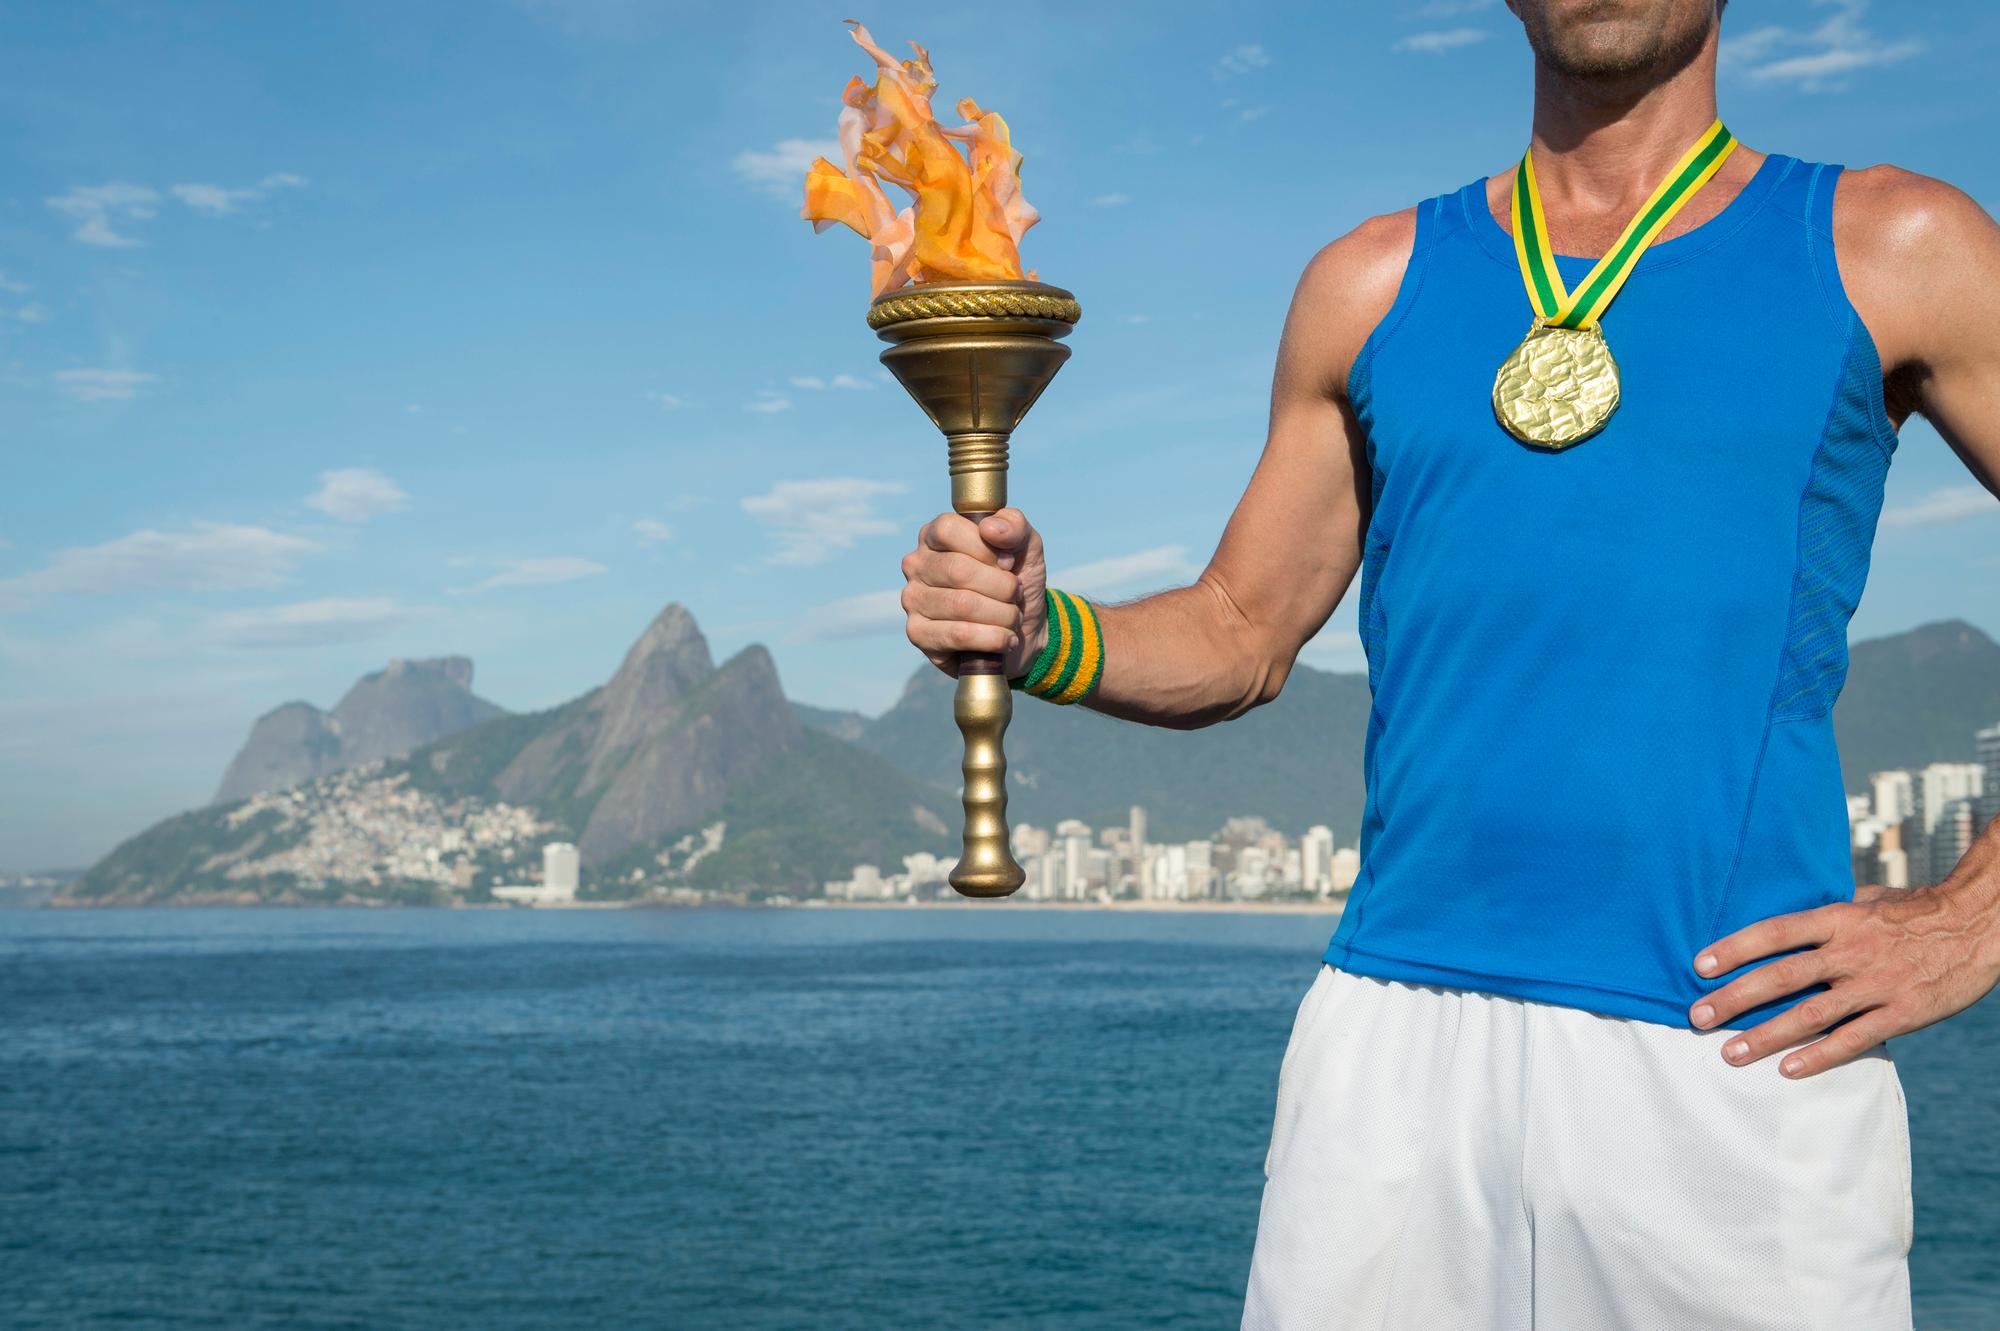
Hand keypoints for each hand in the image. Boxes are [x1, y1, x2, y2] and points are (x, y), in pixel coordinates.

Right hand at [899, 507, 1047, 678]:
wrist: (1023, 631)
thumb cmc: (1017, 580)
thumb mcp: (1026, 545)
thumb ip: (1014, 525)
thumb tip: (990, 528)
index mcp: (935, 535)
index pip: (948, 530)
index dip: (986, 548)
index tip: (1009, 563)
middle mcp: (917, 564)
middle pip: (958, 570)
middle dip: (1002, 586)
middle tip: (1017, 595)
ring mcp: (913, 599)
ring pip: (962, 605)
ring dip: (1002, 614)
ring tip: (1014, 618)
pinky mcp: (918, 634)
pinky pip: (958, 635)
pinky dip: (992, 638)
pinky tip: (1005, 639)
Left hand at [1688, 879, 1999, 1077]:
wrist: (1979, 925)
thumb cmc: (1915, 910)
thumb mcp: (1867, 899)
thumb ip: (1827, 912)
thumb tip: (1783, 919)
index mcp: (1840, 918)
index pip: (1776, 932)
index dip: (1735, 948)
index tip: (1700, 966)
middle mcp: (1852, 951)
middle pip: (1783, 977)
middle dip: (1735, 999)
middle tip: (1698, 1017)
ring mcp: (1877, 985)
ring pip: (1811, 1015)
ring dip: (1766, 1036)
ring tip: (1729, 1053)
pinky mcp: (1902, 1014)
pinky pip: (1854, 1039)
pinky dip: (1819, 1056)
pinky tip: (1788, 1069)